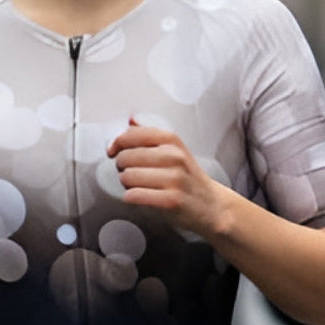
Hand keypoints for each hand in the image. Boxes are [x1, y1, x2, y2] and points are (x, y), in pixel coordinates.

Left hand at [107, 119, 222, 235]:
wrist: (212, 205)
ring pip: (127, 176)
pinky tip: (137, 196)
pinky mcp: (171, 200)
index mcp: (171, 140)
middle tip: (128, 171)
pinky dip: (130, 197)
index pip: (131, 134)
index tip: (112, 151)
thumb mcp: (174, 149)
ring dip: (126, 183)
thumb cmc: (189, 177)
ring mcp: (174, 178)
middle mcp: (173, 156)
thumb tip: (130, 119)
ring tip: (136, 185)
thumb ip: (150, 135)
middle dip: (121, 166)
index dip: (116, 143)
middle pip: (125, 156)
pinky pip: (135, 195)